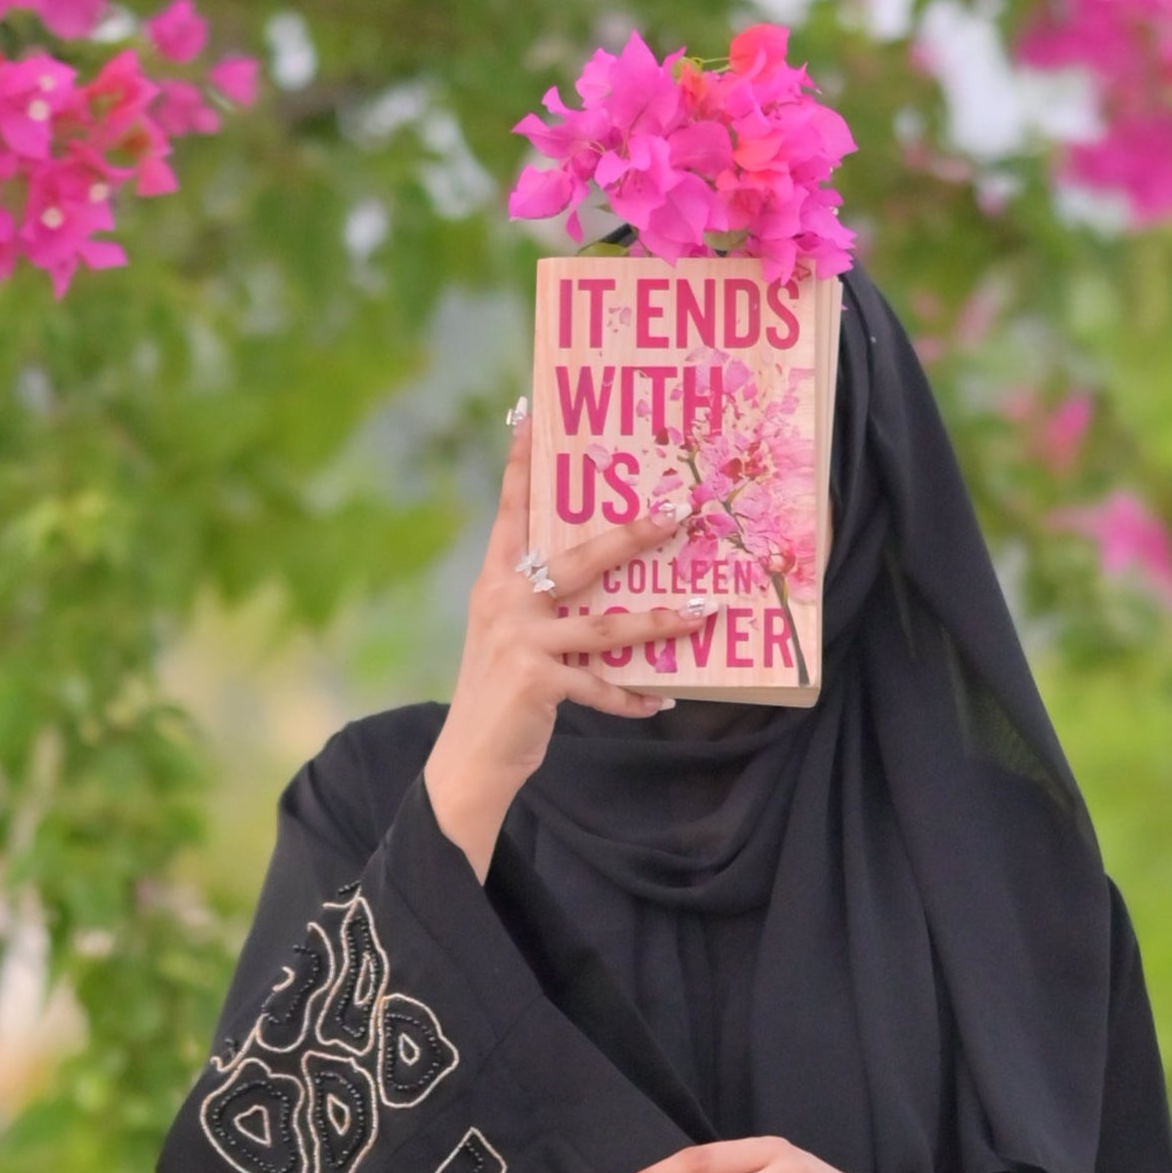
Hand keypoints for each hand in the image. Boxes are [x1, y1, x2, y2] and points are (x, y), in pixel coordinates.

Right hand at [424, 416, 697, 876]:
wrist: (468, 761)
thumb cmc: (498, 698)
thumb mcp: (509, 641)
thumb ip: (544, 611)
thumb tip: (604, 595)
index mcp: (495, 582)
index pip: (511, 511)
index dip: (520, 463)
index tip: (528, 412)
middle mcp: (505, 601)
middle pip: (581, 557)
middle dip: (634, 533)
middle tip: (679, 509)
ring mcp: (520, 640)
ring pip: (606, 625)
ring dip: (661, 622)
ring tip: (704, 613)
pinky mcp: (537, 681)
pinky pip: (602, 686)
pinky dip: (634, 698)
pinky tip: (661, 702)